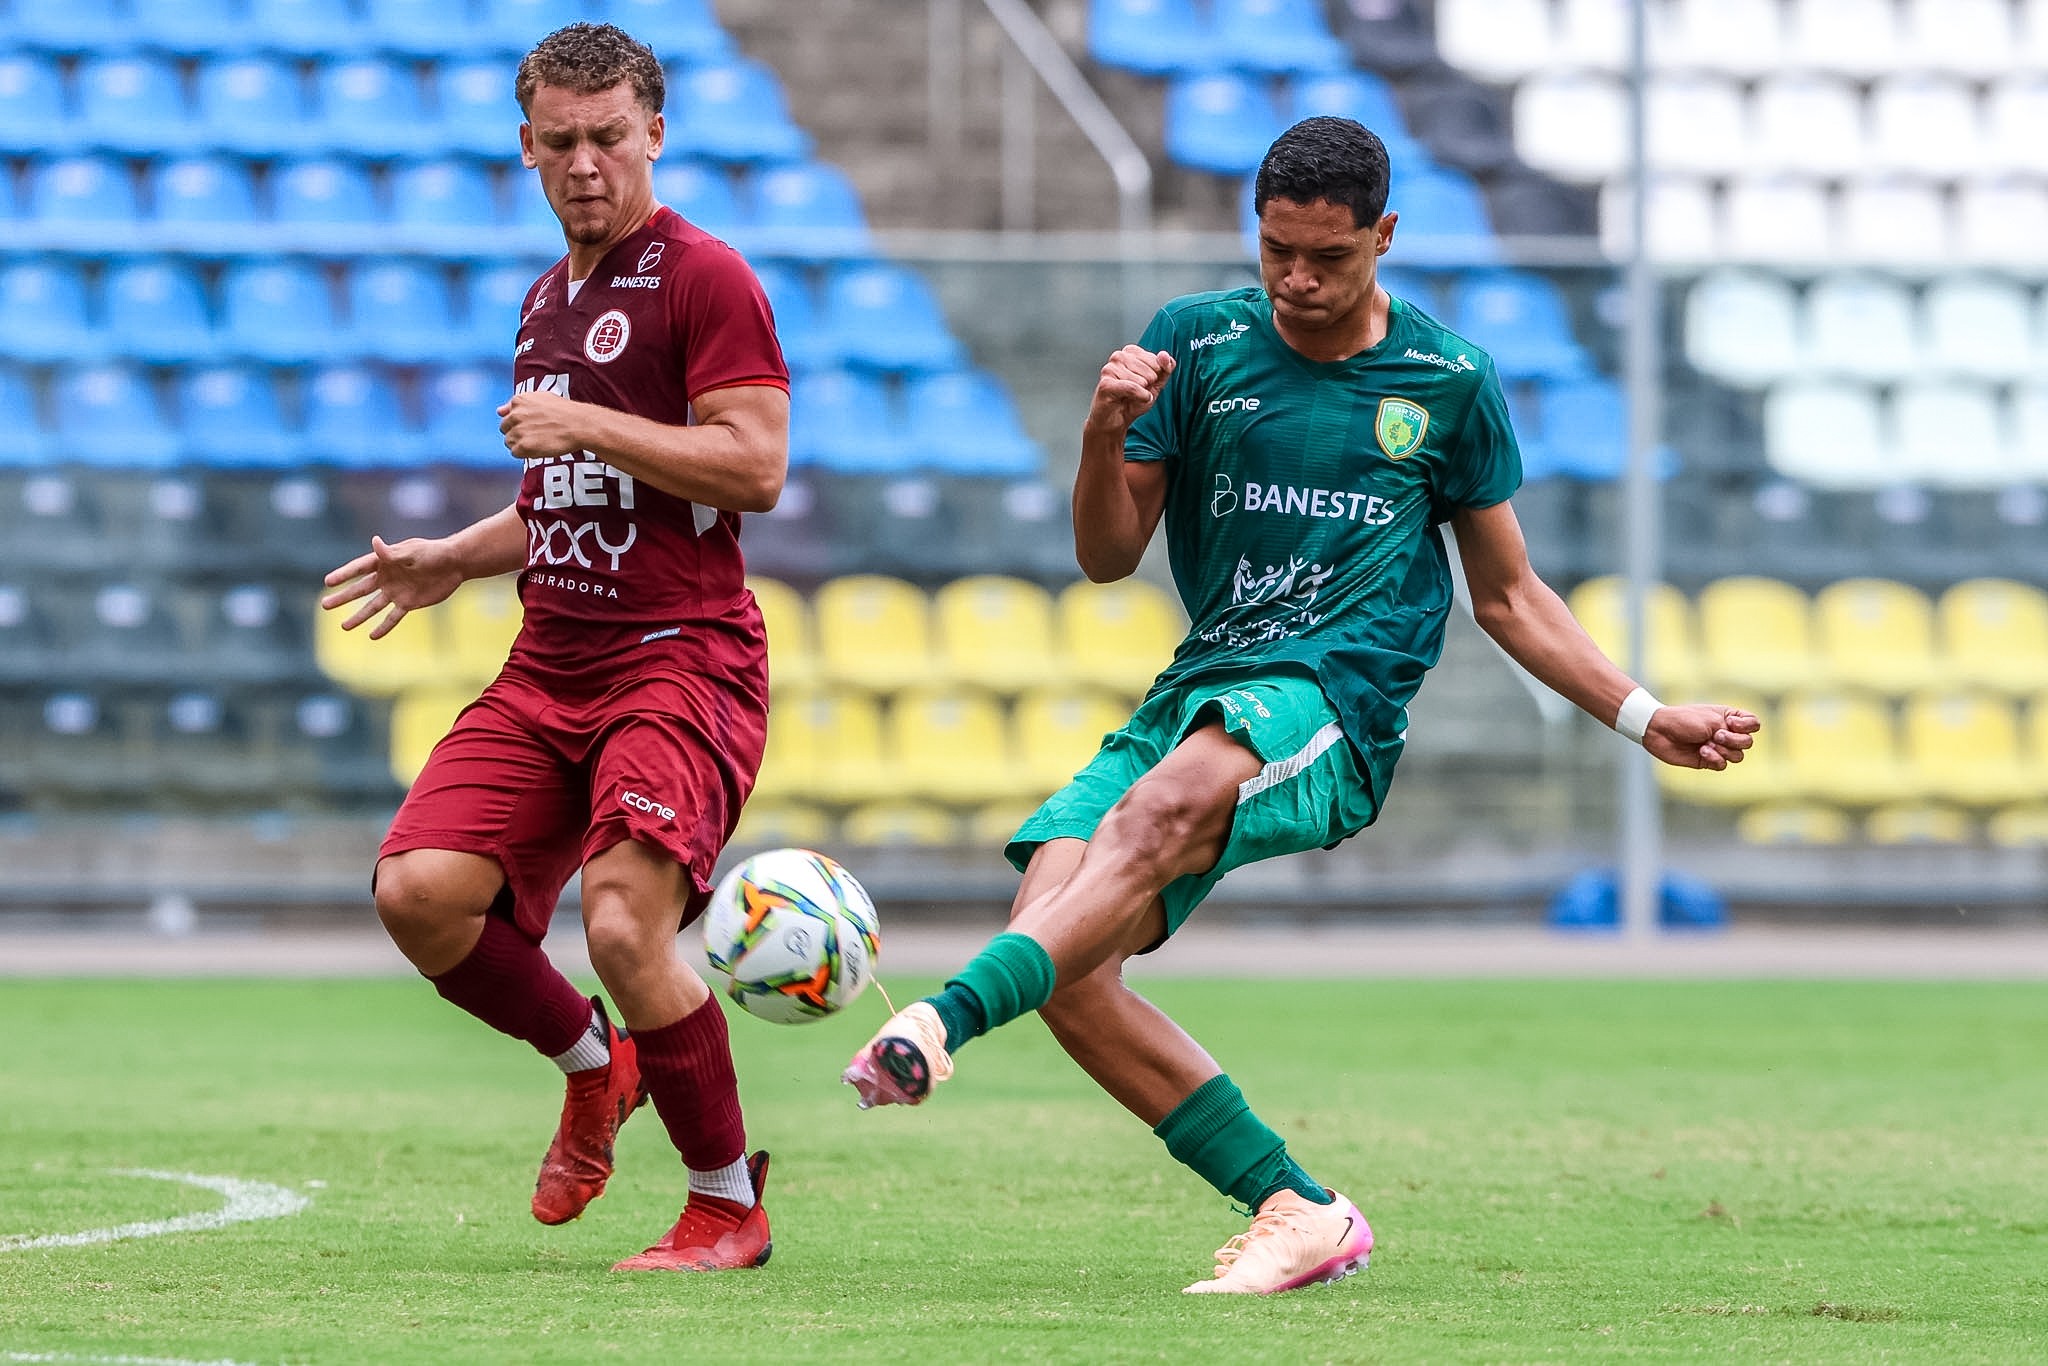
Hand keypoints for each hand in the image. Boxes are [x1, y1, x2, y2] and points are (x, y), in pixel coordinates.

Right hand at [320, 536, 464, 638]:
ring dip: (358, 616)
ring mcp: (396, 591)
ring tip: (343, 626)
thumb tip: (375, 542)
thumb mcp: (412, 552)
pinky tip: (371, 636)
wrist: (455, 564)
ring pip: (373, 607)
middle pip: (360, 590)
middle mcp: (387, 577)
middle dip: (343, 597)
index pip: (359, 569)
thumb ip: (392, 553)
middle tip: (324, 605)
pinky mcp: (408, 603)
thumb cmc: (433, 552)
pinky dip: (383, 627)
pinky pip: (393, 617)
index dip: (344, 574)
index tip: (328, 582)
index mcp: (384, 561)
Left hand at [497, 390, 590, 461]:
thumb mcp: (541, 398)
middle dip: (517, 433)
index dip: (519, 423)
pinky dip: (525, 453)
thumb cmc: (565, 412)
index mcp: (518, 401)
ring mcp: (518, 430)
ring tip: (538, 442)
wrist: (579, 425)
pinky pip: (515, 452)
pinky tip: (539, 448)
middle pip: (505, 429)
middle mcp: (515, 415)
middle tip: (535, 435)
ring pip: (509, 442)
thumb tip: (499, 411)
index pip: (507, 415)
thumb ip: (518, 404)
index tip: (532, 425)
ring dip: (521, 444)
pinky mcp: (523, 446)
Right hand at [1085, 345, 1174, 432]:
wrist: (1116, 421)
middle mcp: (1118, 356)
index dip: (1156, 376)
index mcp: (1130, 352)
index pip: (1156, 359)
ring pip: (1142, 380)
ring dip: (1141, 393)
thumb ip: (1165, 368)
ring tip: (1130, 396)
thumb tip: (1164, 355)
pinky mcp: (1105, 384)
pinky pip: (1133, 388)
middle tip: (1135, 391)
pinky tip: (1133, 400)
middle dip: (1148, 385)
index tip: (1144, 383)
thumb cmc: (1133, 400)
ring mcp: (1110, 369)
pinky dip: (1139, 397)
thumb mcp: (1156, 384)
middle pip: (1151, 370)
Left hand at [1643, 703, 1760, 770]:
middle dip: (1734, 740)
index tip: (1731, 723)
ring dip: (1724, 750)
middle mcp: (1726, 732)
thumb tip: (1740, 748)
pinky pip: (1723, 765)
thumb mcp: (1711, 720)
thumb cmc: (1684, 720)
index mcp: (1729, 717)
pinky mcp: (1707, 760)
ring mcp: (1718, 747)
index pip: (1753, 724)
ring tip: (1707, 744)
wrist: (1660, 730)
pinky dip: (1715, 759)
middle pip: (1747, 742)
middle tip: (1716, 735)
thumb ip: (1731, 731)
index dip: (1747, 726)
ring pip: (1738, 756)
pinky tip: (1702, 751)